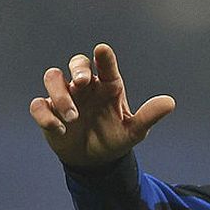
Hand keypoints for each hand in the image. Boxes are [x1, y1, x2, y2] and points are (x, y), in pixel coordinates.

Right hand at [30, 43, 174, 168]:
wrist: (95, 160)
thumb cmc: (115, 138)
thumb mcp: (135, 131)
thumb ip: (149, 116)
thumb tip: (170, 102)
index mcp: (108, 87)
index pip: (106, 67)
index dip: (104, 58)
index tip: (102, 50)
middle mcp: (86, 87)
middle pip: (77, 64)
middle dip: (79, 68)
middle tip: (82, 82)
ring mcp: (66, 97)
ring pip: (53, 78)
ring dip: (61, 95)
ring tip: (73, 117)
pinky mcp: (49, 111)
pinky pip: (38, 105)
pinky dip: (46, 115)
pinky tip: (59, 128)